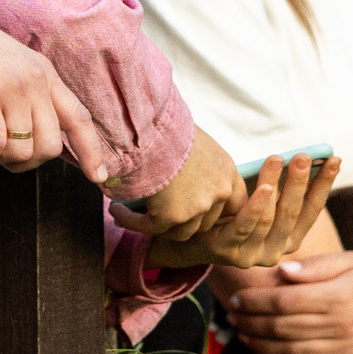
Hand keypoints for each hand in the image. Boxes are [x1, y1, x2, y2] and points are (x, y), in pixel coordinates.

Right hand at [0, 0, 107, 172]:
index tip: (99, 178)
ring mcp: (9, 89)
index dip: (92, 151)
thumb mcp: (5, 63)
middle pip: (51, 145)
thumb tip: (30, 136)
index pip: (79, 118)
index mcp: (43, 72)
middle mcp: (33, 80)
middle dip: (27, 163)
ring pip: (23, 151)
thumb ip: (24, 91)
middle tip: (1, 158)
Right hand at [115, 128, 244, 241]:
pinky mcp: (173, 214)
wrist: (148, 123)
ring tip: (131, 213)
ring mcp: (199, 206)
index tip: (197, 209)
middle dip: (183, 220)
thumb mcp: (191, 138)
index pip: (235, 205)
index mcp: (227, 172)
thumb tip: (178, 167)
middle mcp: (219, 192)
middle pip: (206, 222)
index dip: (216, 211)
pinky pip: (151, 228)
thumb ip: (195, 159)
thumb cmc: (163, 122)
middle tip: (159, 213)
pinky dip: (132, 221)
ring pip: (180, 231)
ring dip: (156, 225)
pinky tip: (117, 211)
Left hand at [137, 151, 338, 268]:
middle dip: (301, 182)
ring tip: (280, 159)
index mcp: (288, 238)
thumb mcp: (254, 200)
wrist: (186, 237)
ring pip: (271, 217)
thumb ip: (275, 186)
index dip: (323, 185)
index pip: (311, 209)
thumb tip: (303, 156)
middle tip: (304, 156)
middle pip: (293, 212)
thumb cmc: (226, 211)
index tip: (334, 160)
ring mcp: (254, 254)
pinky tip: (264, 187)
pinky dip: (257, 206)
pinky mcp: (230, 252)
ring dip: (277, 186)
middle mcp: (276, 250)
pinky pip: (245, 226)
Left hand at [225, 253, 352, 353]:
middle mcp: (343, 326)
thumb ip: (316, 266)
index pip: (281, 301)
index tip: (235, 299)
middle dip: (250, 323)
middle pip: (283, 328)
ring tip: (245, 336)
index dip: (253, 302)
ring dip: (264, 347)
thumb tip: (281, 270)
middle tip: (231, 317)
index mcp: (338, 295)